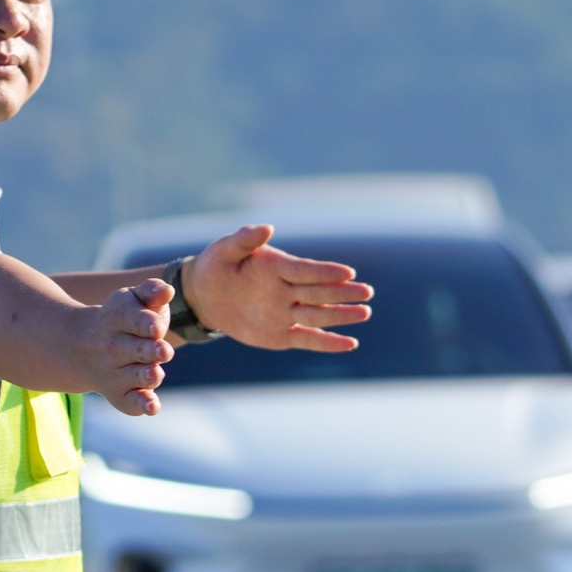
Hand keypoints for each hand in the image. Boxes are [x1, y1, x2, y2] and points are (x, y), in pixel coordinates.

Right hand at [87, 279, 177, 415]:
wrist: (81, 346)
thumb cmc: (123, 319)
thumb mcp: (131, 300)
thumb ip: (151, 292)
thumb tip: (168, 290)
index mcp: (117, 318)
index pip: (133, 320)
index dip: (146, 323)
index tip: (157, 328)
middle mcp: (112, 348)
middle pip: (136, 350)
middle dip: (151, 351)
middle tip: (163, 351)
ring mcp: (114, 373)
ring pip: (135, 376)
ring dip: (147, 376)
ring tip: (156, 373)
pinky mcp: (118, 395)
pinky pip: (130, 402)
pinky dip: (141, 405)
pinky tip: (153, 406)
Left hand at [187, 226, 371, 354]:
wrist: (205, 295)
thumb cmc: (217, 265)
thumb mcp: (225, 250)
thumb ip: (244, 239)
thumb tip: (266, 227)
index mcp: (277, 267)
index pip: (305, 270)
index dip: (325, 272)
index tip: (348, 272)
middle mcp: (287, 290)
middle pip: (318, 292)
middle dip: (342, 293)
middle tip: (366, 292)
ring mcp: (287, 313)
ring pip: (318, 315)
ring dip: (340, 315)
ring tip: (365, 312)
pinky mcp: (282, 334)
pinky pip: (308, 339)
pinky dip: (327, 343)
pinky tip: (350, 344)